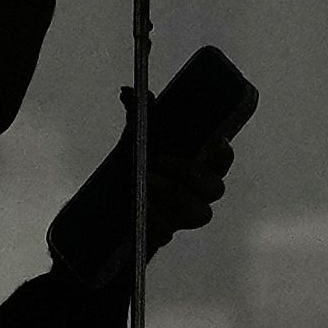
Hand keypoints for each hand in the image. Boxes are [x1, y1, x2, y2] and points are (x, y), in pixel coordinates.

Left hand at [48, 50, 251, 281]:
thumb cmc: (129, 172)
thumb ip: (136, 119)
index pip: (222, 164)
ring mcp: (181, 218)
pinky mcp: (162, 236)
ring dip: (174, 194)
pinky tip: (141, 207)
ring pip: (200, 213)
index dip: (224, 155)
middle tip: (162, 159)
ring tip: (145, 181)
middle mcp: (195, 195)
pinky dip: (155, 218)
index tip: (218, 141)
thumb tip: (128, 91)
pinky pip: (168, 233)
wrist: (103, 212)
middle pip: (215, 189)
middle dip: (191, 173)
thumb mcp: (132, 144)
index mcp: (196, 170)